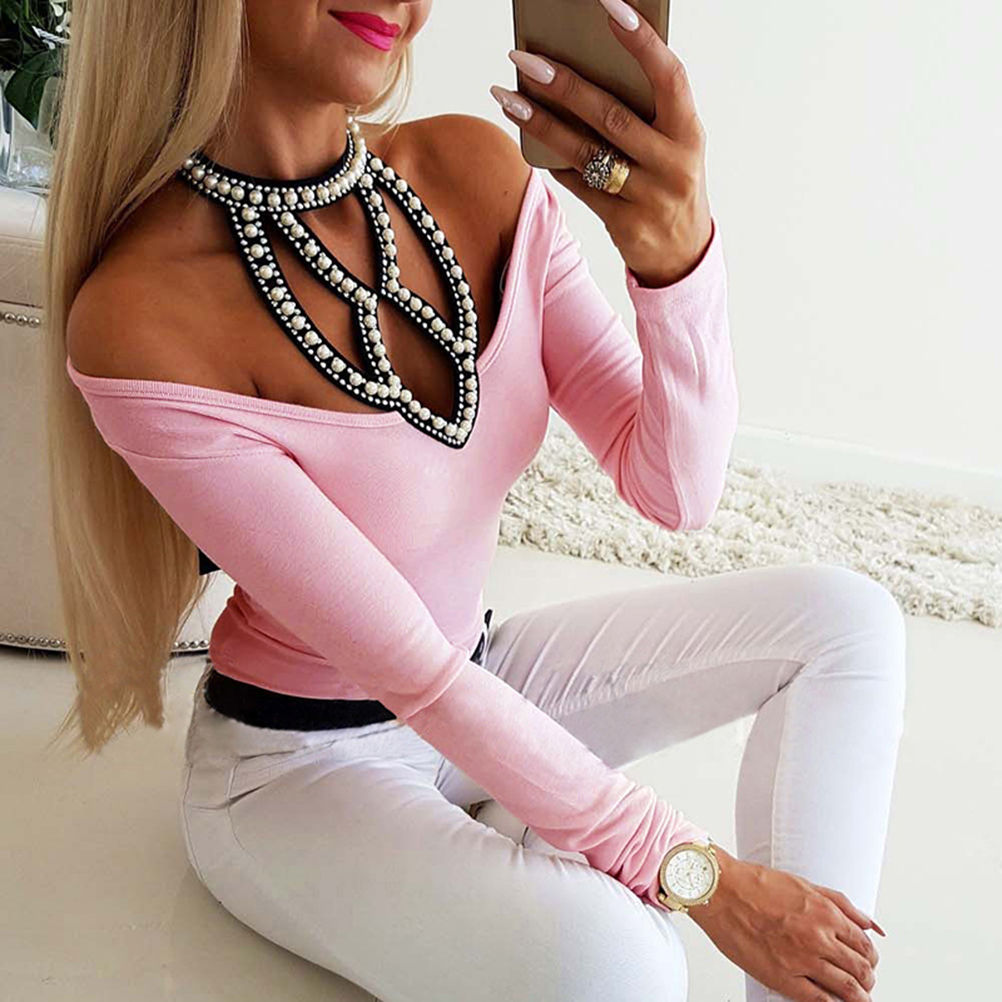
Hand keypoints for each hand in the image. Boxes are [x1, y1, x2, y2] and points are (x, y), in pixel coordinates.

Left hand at [489, 0, 712, 287]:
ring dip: (542, 123)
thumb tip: (584, 70)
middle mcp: (673, 164)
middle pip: (612, 116)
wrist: (682, 252)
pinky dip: (554, 161)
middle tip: (525, 59)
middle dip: (565, 85)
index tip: (609, 5)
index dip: (642, 41)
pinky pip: (580, 186)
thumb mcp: (673, 144)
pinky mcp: (624, 224)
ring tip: (507, 98)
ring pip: (587, 153)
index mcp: (690, 132)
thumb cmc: (670, 180)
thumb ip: (646, 113)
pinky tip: (529, 140)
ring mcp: (648, 197)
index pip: (670, 77)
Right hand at [687, 844, 885, 1001]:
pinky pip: (820, 1001)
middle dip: (867, 980)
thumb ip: (842, 904)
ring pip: (848, 990)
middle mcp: (819, 937)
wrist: (720, 891)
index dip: (871, 958)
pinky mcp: (783, 977)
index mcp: (826, 913)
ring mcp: (802, 960)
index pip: (866, 946)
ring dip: (857, 997)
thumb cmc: (756, 884)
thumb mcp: (805, 884)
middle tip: (863, 983)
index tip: (866, 962)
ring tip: (855, 998)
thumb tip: (872, 925)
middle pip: (862, 970)